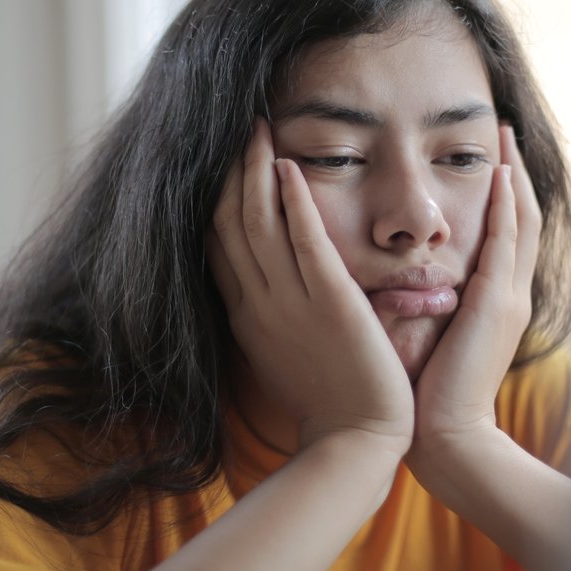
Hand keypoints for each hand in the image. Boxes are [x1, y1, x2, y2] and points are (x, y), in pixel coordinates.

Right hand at [207, 119, 413, 454]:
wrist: (355, 443)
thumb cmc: (328, 401)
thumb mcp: (282, 352)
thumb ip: (269, 314)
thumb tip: (262, 284)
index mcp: (247, 315)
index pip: (217, 244)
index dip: (215, 197)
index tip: (219, 161)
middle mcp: (259, 303)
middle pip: (229, 222)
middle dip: (230, 170)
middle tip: (239, 127)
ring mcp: (290, 302)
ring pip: (258, 223)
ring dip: (256, 170)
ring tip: (258, 128)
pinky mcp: (330, 302)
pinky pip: (304, 241)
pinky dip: (292, 201)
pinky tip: (288, 166)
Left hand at [409, 125, 540, 451]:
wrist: (447, 436)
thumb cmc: (426, 393)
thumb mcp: (431, 335)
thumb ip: (424, 302)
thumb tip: (396, 279)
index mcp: (492, 301)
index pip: (502, 234)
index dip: (499, 195)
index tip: (486, 159)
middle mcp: (508, 292)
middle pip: (519, 217)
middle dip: (512, 172)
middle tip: (502, 131)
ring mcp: (509, 296)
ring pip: (520, 219)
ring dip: (513, 175)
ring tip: (504, 136)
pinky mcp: (498, 302)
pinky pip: (507, 240)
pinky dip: (506, 204)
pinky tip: (500, 172)